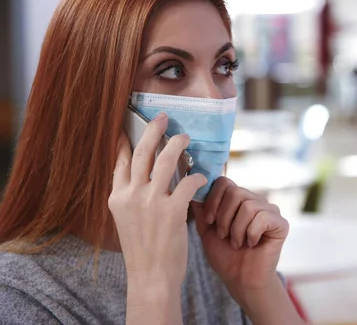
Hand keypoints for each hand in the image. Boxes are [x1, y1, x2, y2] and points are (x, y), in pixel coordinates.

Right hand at [109, 112, 206, 294]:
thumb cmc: (143, 250)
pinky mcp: (172, 211)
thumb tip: (144, 176)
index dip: (126, 141)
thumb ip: (132, 196)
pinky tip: (202, 176)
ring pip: (165, 160)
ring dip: (177, 145)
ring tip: (185, 137)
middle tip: (163, 118)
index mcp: (117, 197)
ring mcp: (151, 202)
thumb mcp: (127, 220)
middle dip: (153, 130)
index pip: (120, 161)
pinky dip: (197, 176)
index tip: (129, 126)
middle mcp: (131, 195)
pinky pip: (187, 182)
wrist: (150, 277)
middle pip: (142, 153)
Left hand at [191, 178, 288, 292]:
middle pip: (235, 191)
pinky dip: (251, 234)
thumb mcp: (206, 230)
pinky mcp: (281, 223)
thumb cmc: (225, 256)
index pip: (224, 182)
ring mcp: (270, 210)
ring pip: (248, 206)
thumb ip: (201, 209)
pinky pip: (262, 218)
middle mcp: (255, 201)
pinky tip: (252, 244)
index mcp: (238, 199)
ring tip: (237, 243)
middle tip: (224, 235)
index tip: (209, 220)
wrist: (240, 280)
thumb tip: (193, 187)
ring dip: (237, 229)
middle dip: (224, 217)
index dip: (213, 199)